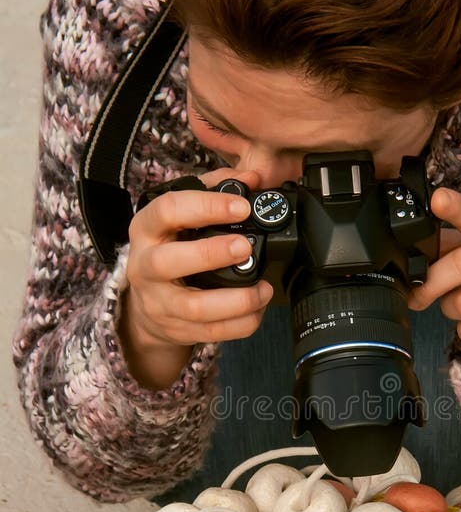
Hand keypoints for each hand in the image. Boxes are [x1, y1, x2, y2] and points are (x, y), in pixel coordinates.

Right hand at [121, 169, 273, 387]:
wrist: (148, 306)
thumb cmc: (171, 249)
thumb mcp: (182, 217)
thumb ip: (214, 191)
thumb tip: (252, 179)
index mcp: (146, 229)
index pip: (167, 211)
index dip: (205, 206)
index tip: (242, 207)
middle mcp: (146, 266)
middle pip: (168, 261)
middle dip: (211, 254)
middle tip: (245, 247)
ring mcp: (159, 302)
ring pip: (194, 306)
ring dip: (236, 299)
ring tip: (263, 289)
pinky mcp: (177, 329)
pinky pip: (212, 332)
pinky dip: (241, 324)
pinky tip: (258, 309)